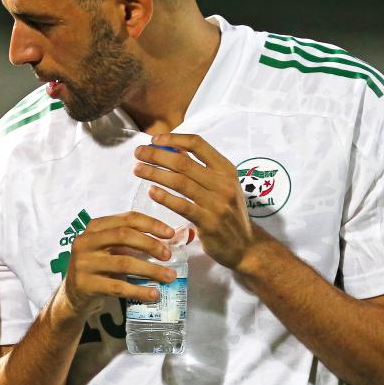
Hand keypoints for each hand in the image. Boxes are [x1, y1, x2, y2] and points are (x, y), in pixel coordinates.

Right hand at [58, 213, 176, 318]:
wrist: (73, 295)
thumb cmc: (99, 268)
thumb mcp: (110, 250)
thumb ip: (133, 241)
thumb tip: (173, 237)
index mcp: (94, 228)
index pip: (126, 219)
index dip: (150, 224)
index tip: (170, 234)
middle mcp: (85, 242)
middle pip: (123, 236)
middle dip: (150, 244)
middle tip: (168, 255)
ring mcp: (83, 263)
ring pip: (123, 263)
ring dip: (150, 270)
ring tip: (169, 276)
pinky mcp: (85, 285)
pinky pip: (118, 287)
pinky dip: (139, 290)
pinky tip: (154, 294)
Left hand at [132, 133, 263, 270]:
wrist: (246, 246)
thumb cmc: (228, 212)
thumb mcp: (221, 185)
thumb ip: (199, 168)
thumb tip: (171, 148)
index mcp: (226, 169)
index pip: (198, 144)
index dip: (173, 139)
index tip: (154, 139)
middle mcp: (223, 184)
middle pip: (184, 163)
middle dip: (157, 155)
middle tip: (138, 153)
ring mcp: (217, 204)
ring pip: (180, 182)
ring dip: (155, 173)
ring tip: (138, 169)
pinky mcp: (209, 223)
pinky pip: (183, 206)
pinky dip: (165, 197)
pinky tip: (151, 191)